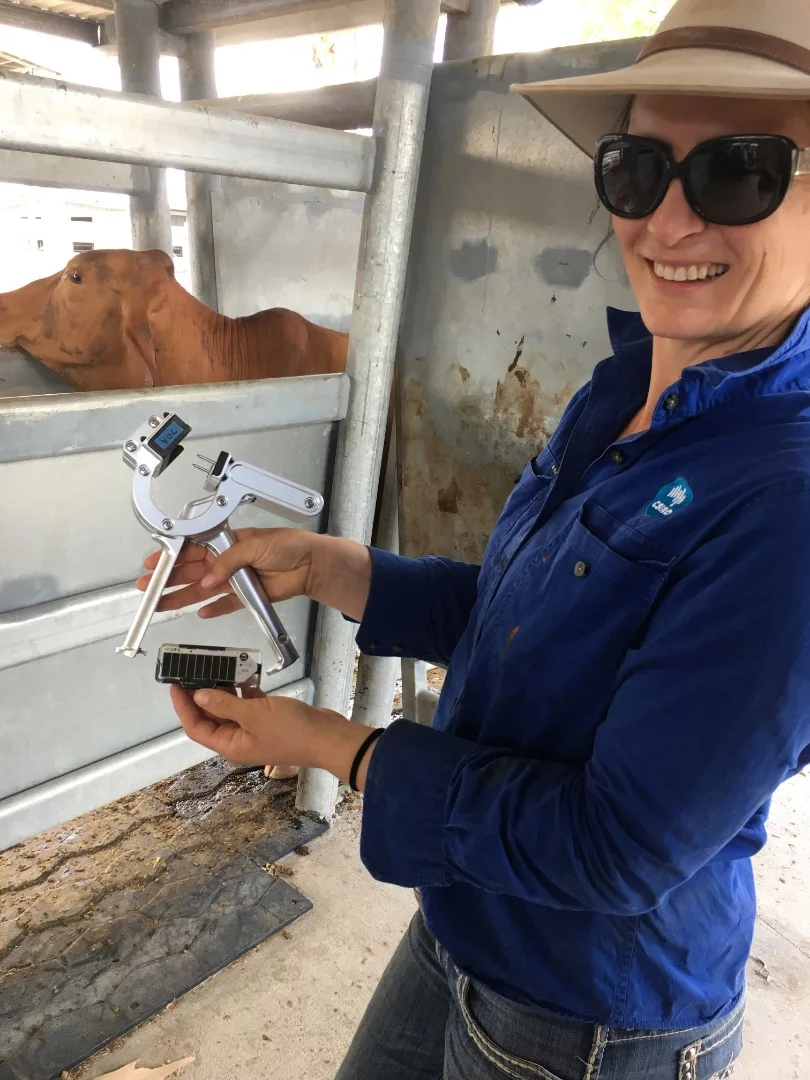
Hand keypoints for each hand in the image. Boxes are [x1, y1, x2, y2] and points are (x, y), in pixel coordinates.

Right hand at [137, 527, 371, 622]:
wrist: (312, 565)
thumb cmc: (288, 546)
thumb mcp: (255, 544)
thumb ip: (229, 560)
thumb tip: (209, 579)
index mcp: (226, 541)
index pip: (192, 548)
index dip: (171, 555)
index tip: (153, 563)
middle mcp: (226, 561)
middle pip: (191, 571)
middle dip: (168, 579)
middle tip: (147, 588)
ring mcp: (234, 579)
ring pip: (202, 590)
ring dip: (181, 596)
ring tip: (160, 604)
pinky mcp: (246, 597)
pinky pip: (224, 605)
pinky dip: (212, 609)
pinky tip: (199, 613)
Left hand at [170, 685, 380, 789]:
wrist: (328, 737)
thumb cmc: (290, 729)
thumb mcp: (254, 714)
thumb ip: (225, 704)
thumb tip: (198, 696)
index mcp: (230, 745)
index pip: (196, 727)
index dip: (183, 707)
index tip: (174, 685)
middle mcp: (239, 739)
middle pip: (211, 717)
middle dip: (201, 695)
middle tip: (193, 671)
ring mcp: (255, 729)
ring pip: (231, 708)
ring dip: (224, 690)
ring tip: (216, 667)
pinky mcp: (270, 719)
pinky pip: (250, 704)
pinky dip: (246, 690)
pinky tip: (245, 673)